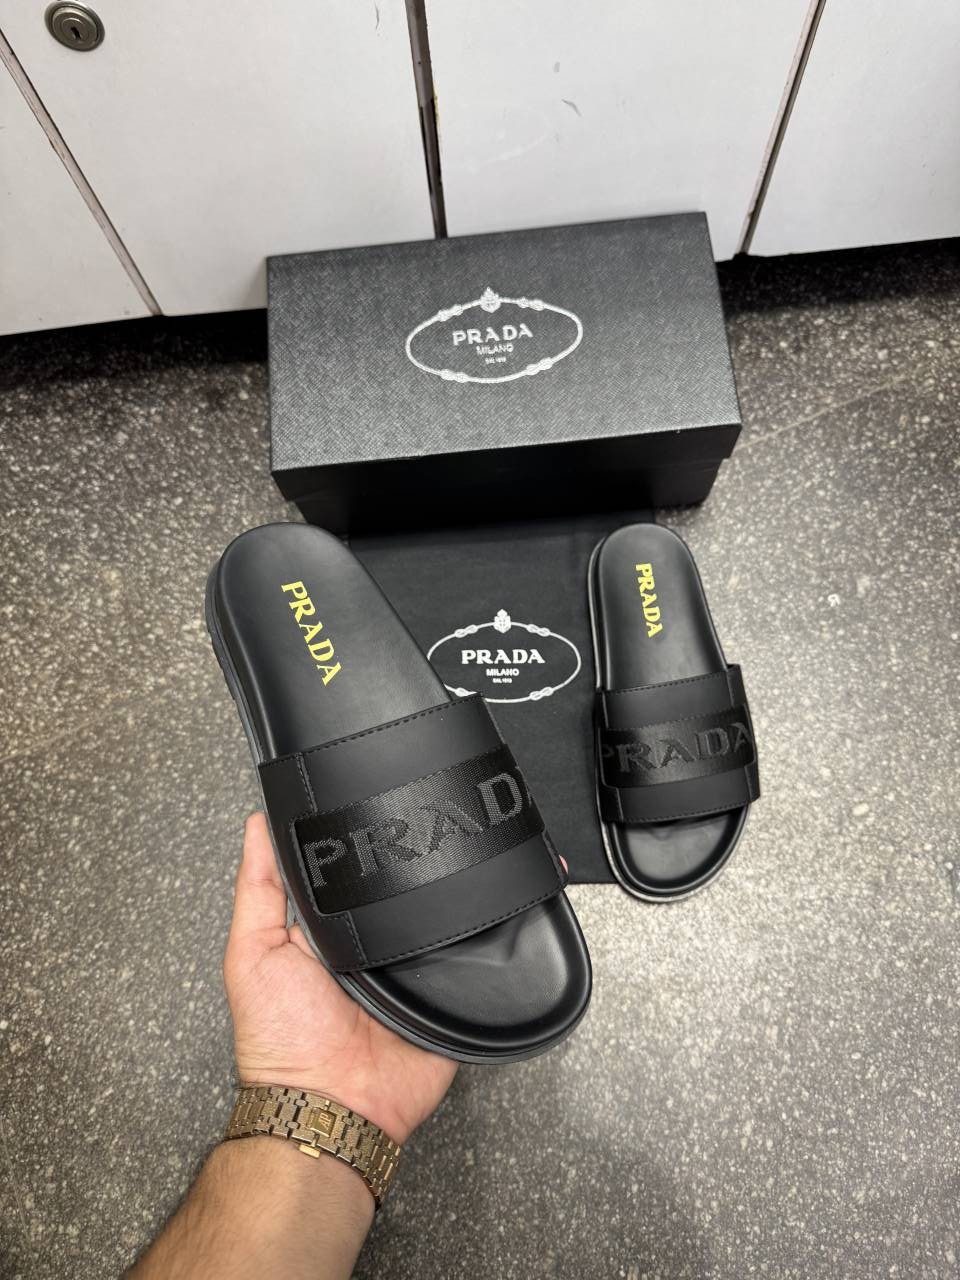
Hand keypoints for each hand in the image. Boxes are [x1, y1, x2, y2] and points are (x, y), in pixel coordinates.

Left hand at [223, 813, 456, 1144]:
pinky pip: (470, 959)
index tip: (368, 800)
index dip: (356, 842)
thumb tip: (258, 824)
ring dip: (441, 901)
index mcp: (325, 934)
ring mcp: (409, 971)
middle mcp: (369, 949)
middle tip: (417, 838)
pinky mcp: (446, 995)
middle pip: (395, 891)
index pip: (346, 872)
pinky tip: (473, 917)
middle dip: (407, 867)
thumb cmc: (281, 1042)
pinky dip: (473, 941)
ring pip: (435, 916)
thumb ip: (256, 889)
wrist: (334, 1107)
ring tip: (445, 878)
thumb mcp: (251, 953)